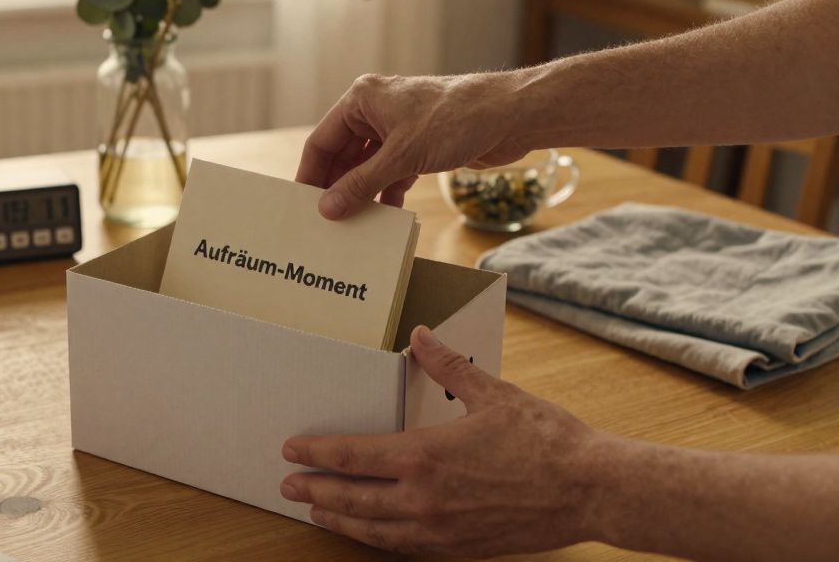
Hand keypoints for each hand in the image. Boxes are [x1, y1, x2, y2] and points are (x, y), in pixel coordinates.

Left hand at [279, 326, 603, 557]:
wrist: (590, 489)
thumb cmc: (545, 441)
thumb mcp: (493, 393)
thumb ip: (448, 365)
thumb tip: (420, 336)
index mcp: (425, 456)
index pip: (352, 457)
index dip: (317, 453)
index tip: (292, 449)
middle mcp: (424, 498)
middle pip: (352, 498)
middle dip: (315, 490)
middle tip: (287, 485)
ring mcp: (440, 529)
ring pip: (373, 530)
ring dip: (341, 520)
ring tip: (318, 512)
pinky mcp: (460, 548)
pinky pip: (405, 548)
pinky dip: (378, 540)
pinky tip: (371, 535)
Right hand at [297, 73, 530, 218]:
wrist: (509, 116)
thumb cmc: (454, 120)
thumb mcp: (401, 157)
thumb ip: (361, 184)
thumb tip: (328, 209)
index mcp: (361, 99)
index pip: (322, 141)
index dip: (311, 174)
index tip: (302, 206)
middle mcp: (375, 110)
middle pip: (343, 155)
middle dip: (337, 187)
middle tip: (326, 221)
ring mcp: (397, 128)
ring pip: (368, 166)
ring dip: (362, 193)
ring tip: (353, 224)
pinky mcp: (418, 144)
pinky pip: (391, 172)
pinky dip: (387, 193)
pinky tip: (386, 217)